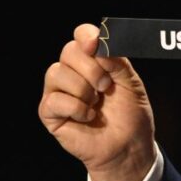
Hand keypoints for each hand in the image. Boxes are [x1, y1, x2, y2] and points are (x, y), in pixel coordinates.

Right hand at [39, 23, 155, 180]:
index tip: (96, 45)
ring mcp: (58, 91)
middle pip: (68, 51)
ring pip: (57, 72)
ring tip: (96, 104)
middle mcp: (72, 72)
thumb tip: (97, 44)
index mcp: (92, 60)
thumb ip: (116, 60)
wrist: (129, 145)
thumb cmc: (129, 114)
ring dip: (84, 90)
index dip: (86, 36)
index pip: (81, 35)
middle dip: (92, 69)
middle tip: (106, 87)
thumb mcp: (130, 82)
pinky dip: (77, 108)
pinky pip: (55, 99)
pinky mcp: (49, 112)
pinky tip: (88, 117)